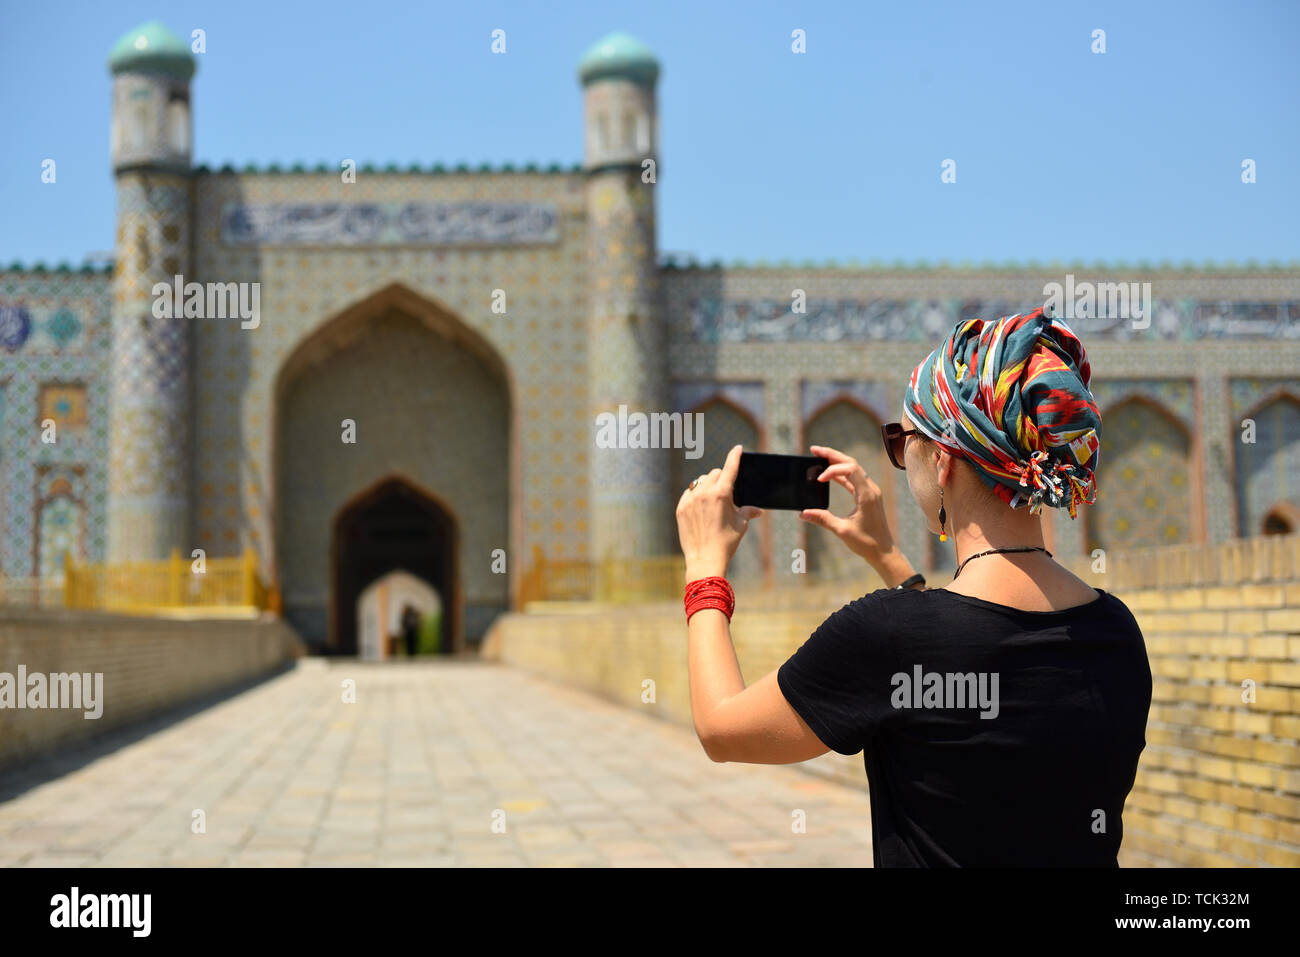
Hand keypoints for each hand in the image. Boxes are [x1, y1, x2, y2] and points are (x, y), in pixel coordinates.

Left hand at [675, 444, 761, 578]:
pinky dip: (695, 495)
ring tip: (713, 501)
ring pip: (700, 482)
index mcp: (722, 494)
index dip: (735, 456)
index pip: (730, 468)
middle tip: (726, 492)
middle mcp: (704, 493)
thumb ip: (748, 511)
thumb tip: (758, 510)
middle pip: (714, 473)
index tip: (737, 448)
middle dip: (722, 478)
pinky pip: (689, 493)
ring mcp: (690, 500)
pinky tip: (700, 506)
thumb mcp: (740, 525)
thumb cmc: (726, 542)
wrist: (705, 559)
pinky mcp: (681, 508)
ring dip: (708, 485)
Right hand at [799, 444, 896, 567]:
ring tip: (819, 457)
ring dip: (836, 462)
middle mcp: (870, 489)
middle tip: (814, 450)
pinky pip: (854, 479)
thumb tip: (803, 513)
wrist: (883, 552)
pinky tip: (829, 474)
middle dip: (832, 455)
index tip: (818, 480)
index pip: (850, 469)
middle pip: (851, 463)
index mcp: (867, 495)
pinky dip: (841, 474)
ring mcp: (870, 492)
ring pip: (853, 469)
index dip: (832, 469)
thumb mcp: (842, 530)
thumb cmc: (866, 543)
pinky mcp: (868, 497)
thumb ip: (823, 519)